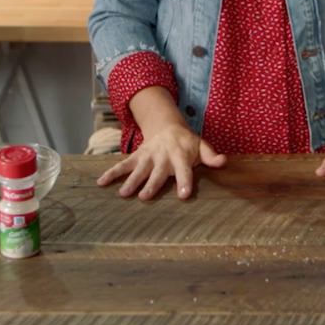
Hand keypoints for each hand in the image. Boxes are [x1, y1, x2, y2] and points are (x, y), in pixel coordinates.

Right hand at [96, 122, 225, 199]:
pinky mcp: (136, 157)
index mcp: (180, 156)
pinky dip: (111, 173)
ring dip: (130, 181)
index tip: (184, 195)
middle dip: (151, 184)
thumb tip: (223, 161)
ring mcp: (147, 157)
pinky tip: (101, 183)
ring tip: (123, 194)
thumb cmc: (187, 142)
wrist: (167, 126)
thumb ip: (211, 155)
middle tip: (145, 197)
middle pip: (157, 173)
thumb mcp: (201, 146)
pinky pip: (122, 165)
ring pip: (138, 170)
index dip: (184, 182)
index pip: (184, 171)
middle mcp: (162, 157)